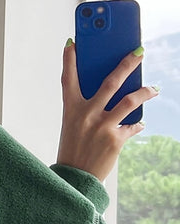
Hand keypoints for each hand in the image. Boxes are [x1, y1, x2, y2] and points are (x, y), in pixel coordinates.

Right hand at [55, 41, 158, 181]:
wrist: (75, 180)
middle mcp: (86, 115)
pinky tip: (140, 124)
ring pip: (130, 100)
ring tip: (154, 89)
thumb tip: (113, 93)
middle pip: (111, 82)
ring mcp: (102, 126)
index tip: (73, 44)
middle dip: (127, 63)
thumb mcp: (73, 126)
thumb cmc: (74, 150)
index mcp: (71, 110)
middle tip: (139, 52)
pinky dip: (137, 125)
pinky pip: (132, 126)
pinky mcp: (115, 139)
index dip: (69, 60)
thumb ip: (88, 109)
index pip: (68, 80)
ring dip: (146, 92)